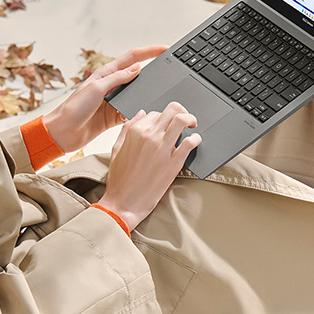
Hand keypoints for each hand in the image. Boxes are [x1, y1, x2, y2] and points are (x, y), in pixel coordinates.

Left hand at [42, 46, 166, 153]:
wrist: (63, 133)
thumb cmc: (73, 108)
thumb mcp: (96, 88)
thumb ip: (117, 78)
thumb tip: (137, 68)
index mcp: (106, 74)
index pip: (132, 58)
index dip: (149, 52)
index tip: (164, 48)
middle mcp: (112, 85)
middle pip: (138, 74)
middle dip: (154, 70)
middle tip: (169, 68)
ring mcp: (115, 101)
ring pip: (138, 94)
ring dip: (148, 93)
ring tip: (161, 92)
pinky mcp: (115, 116)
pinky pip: (133, 111)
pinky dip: (140, 112)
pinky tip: (147, 113)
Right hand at [98, 103, 201, 229]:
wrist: (123, 203)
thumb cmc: (120, 180)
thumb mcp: (117, 148)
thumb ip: (128, 128)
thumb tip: (140, 113)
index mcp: (135, 132)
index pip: (155, 112)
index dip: (163, 118)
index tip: (167, 124)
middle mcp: (149, 136)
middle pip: (172, 110)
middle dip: (181, 111)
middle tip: (185, 120)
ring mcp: (162, 148)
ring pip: (182, 120)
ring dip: (190, 119)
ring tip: (192, 125)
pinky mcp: (173, 162)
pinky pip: (190, 142)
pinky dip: (196, 138)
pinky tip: (195, 141)